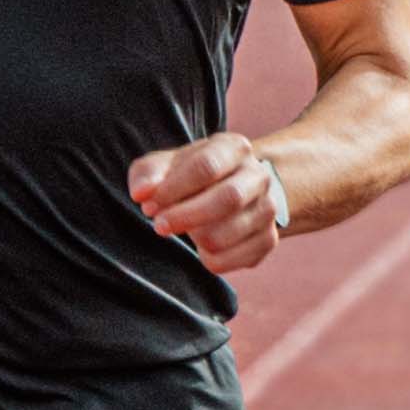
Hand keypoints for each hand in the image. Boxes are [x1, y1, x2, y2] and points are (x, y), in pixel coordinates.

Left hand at [127, 130, 296, 272]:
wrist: (232, 189)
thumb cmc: (191, 176)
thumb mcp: (167, 165)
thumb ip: (148, 173)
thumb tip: (142, 193)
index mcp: (235, 148)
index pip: (206, 167)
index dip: (173, 189)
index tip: (148, 205)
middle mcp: (258, 177)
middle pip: (228, 199)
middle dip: (186, 216)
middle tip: (159, 226)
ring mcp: (267, 210)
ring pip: (227, 235)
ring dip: (194, 238)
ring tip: (185, 231)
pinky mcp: (267, 240)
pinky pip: (230, 260)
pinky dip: (207, 258)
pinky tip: (202, 245)